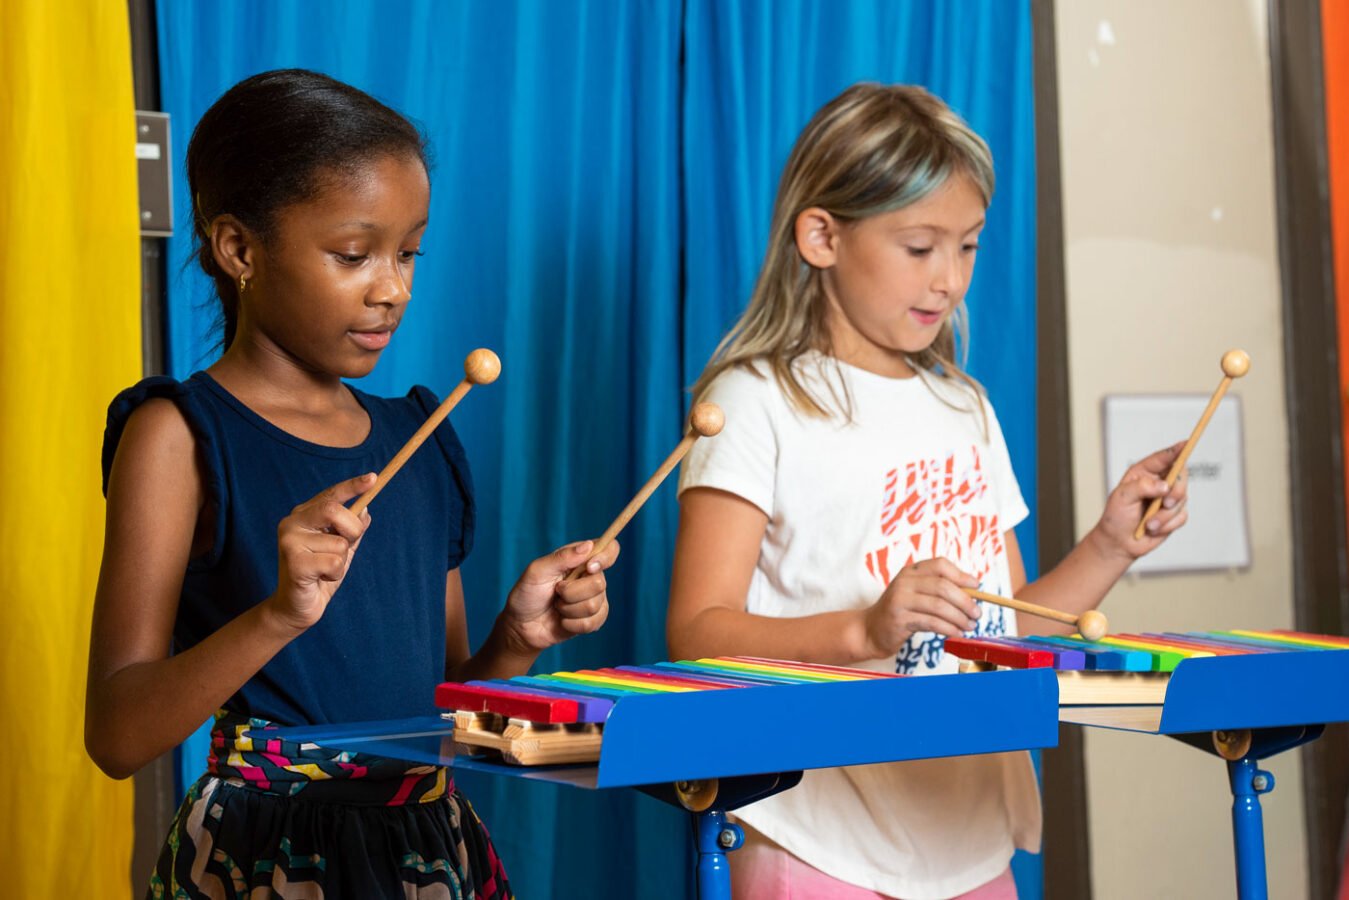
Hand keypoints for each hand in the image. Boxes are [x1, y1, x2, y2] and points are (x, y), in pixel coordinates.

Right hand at [264, 473, 373, 632]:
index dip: (352, 485)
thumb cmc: (319, 575)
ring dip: (341, 561)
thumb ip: (351, 530)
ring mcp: (289, 541)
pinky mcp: (294, 562)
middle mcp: (292, 523)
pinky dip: (335, 574)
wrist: (297, 607)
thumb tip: (365, 509)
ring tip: (324, 570)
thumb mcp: (340, 549)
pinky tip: (319, 579)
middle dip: (351, 530)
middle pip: (334, 510)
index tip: (373, 478)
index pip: (330, 495)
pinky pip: (334, 562)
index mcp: (303, 515)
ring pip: (339, 542)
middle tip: (345, 547)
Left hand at [500, 539, 620, 653]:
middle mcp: (590, 576)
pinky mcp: (593, 619)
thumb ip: (562, 557)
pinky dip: (572, 624)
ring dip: (568, 609)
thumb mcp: (537, 571)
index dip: (605, 557)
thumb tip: (588, 545)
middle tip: (556, 592)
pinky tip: (562, 621)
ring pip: (594, 605)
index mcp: (580, 558)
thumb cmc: (526, 594)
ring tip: (557, 606)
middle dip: (572, 592)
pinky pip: (593, 623)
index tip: (589, 567)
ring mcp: (594, 598)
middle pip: (599, 582)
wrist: (521, 626)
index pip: (609, 549)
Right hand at [862, 557, 980, 657]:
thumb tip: (973, 592)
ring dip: (959, 617)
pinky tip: (956, 633)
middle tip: (977, 613)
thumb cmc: (900, 612)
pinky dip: (949, 628)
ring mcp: (900, 599)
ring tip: (969, 626)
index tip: (977, 587)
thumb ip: (938, 589)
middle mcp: (904, 582)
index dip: (961, 575)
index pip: (940, 565)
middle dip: (965, 601)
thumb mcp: (916, 593)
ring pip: (939, 606)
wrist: (870, 630)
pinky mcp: (899, 619)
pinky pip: (931, 622)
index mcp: (911, 571)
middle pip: (943, 586)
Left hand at [1090, 441, 1189, 559]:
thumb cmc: (1116, 517)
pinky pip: (1182, 516)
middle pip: (1181, 476)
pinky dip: (1168, 525)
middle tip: (1165, 503)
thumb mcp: (1121, 498)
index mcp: (1144, 473)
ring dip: (1165, 515)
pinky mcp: (1174, 514)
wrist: (1120, 542)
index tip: (1187, 443)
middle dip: (1175, 492)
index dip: (1176, 450)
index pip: (1164, 458)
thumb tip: (1164, 485)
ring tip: (1148, 523)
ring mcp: (1168, 498)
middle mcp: (1158, 482)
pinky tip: (1153, 528)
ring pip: (1182, 499)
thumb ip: (1141, 487)